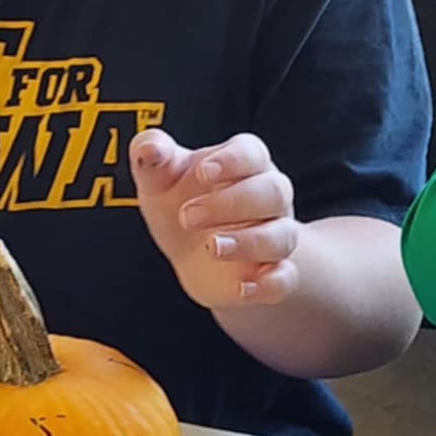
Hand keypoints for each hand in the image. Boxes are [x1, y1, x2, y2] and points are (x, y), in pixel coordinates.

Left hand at [130, 128, 298, 309]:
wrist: (190, 255)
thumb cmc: (180, 204)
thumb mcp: (159, 179)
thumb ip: (152, 157)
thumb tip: (149, 148)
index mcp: (244, 165)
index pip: (252, 153)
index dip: (232, 160)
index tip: (202, 172)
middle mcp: (267, 198)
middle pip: (274, 191)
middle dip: (233, 202)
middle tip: (187, 216)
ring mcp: (273, 236)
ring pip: (283, 235)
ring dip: (249, 242)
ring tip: (212, 247)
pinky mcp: (272, 275)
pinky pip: (285, 279)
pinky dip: (269, 284)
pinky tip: (241, 287)